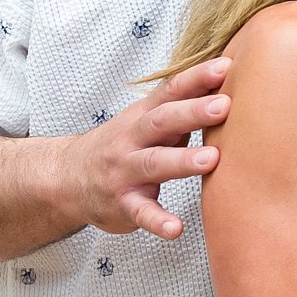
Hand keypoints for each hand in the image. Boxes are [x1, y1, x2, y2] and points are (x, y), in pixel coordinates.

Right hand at [53, 58, 233, 239]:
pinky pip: (141, 213)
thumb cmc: (124, 145)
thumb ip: (182, 106)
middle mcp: (132, 140)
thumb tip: (230, 83)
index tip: (225, 67)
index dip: (196, 78)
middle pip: (162, 121)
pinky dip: (158, 221)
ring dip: (182, 161)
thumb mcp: (147, 120)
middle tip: (224, 106)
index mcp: (143, 115)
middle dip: (193, 112)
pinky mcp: (123, 204)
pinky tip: (176, 229)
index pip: (170, 91)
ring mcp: (125, 172)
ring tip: (212, 159)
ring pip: (153, 163)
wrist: (66, 179)